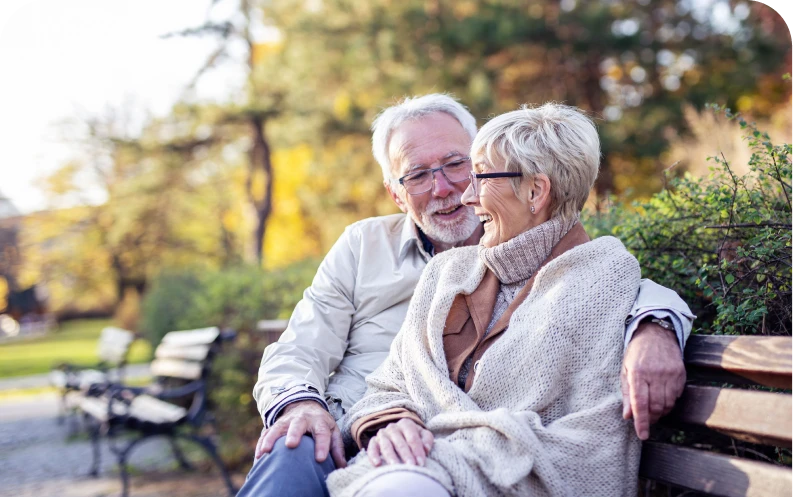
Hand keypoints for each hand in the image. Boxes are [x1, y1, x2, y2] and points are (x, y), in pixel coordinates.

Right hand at [255, 400, 346, 467]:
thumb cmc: (321, 424)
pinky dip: (262, 443)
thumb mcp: (332, 431)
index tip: (320, 459)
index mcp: (319, 421)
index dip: (322, 445)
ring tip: (266, 452)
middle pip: (298, 425)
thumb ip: (336, 449)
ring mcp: (287, 420)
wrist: (305, 405)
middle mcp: (303, 418)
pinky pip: (267, 433)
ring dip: (271, 439)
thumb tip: (342, 467)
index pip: (322, 432)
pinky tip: (259, 456)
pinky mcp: (276, 424)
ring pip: (278, 428)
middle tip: (291, 445)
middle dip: (294, 434)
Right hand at [367, 418, 433, 466]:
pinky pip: (371, 448)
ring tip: (395, 467)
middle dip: (406, 455)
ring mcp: (382, 434)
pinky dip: (373, 456)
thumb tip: (426, 448)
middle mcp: (393, 428)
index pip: (412, 438)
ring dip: (391, 456)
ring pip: (386, 445)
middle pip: (400, 442)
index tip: (421, 463)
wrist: (399, 433)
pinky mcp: (373, 441)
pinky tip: (377, 464)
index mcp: (406, 424)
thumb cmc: (413, 437)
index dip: (417, 450)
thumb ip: (427, 440)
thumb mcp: (422, 435)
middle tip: (411, 466)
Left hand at [621, 322, 685, 439]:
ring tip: (654, 411)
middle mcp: (654, 374)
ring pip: (668, 404)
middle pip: (656, 407)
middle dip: (651, 419)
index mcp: (637, 373)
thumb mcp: (625, 370)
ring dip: (661, 412)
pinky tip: (663, 397)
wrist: (656, 334)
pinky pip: (677, 396)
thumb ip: (626, 394)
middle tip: (647, 421)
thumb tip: (627, 416)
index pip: (640, 403)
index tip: (642, 435)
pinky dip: (670, 402)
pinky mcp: (680, 374)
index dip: (641, 422)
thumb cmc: (636, 353)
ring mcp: (669, 374)